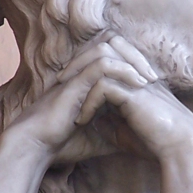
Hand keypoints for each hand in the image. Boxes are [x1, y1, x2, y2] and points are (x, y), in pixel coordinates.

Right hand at [5, 35, 157, 164]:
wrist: (36, 148)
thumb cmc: (62, 144)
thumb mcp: (99, 139)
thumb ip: (117, 133)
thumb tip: (140, 143)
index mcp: (86, 79)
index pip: (115, 56)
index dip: (136, 64)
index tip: (154, 84)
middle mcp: (81, 71)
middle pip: (114, 44)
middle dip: (138, 57)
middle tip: (156, 78)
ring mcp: (76, 74)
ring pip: (109, 47)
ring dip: (132, 60)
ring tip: (148, 80)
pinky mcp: (73, 82)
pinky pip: (101, 65)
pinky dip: (122, 71)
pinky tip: (137, 84)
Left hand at [58, 36, 192, 161]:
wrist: (179, 148)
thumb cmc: (156, 142)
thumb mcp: (125, 131)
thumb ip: (109, 121)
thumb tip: (91, 120)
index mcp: (135, 76)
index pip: (107, 55)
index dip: (86, 64)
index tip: (69, 84)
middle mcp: (136, 72)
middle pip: (103, 47)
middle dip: (78, 62)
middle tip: (61, 82)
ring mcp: (136, 79)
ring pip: (101, 60)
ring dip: (80, 77)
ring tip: (67, 96)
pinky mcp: (135, 93)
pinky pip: (103, 86)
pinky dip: (89, 102)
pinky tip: (82, 119)